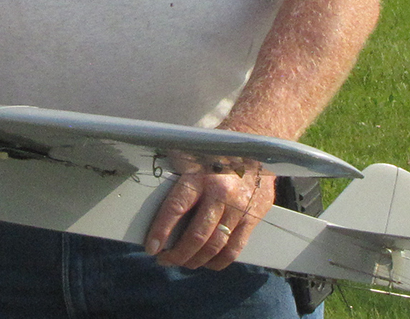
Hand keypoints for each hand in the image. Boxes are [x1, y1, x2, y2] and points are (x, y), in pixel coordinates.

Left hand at [143, 164, 273, 270]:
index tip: (152, 248)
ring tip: (184, 263)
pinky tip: (207, 263)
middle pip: (196, 236)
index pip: (175, 208)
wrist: (257, 146)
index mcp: (200, 175)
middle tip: (166, 260)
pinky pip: (235, 248)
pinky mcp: (253, 217)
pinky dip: (219, 261)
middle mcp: (220, 193)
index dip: (161, 231)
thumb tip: (152, 202)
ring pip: (214, 246)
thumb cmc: (218, 152)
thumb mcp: (193, 157)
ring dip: (195, 260)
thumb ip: (176, 178)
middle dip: (177, 254)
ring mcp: (239, 207)